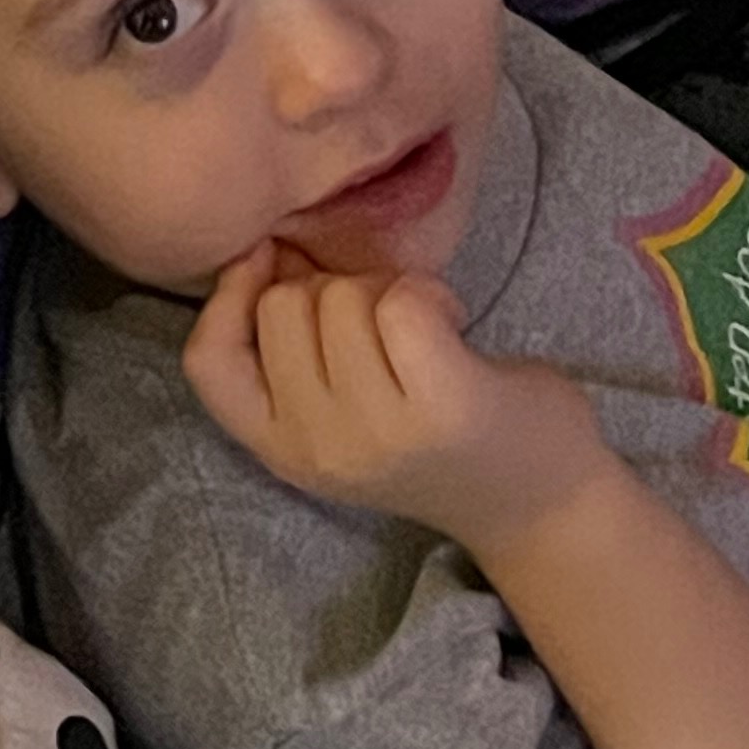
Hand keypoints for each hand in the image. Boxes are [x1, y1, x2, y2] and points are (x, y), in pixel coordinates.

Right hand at [183, 242, 602, 554]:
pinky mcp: (442, 406)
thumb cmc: (435, 435)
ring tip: (423, 331)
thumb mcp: (336, 413)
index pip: (207, 362)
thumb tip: (271, 247)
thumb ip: (293, 348)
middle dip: (332, 289)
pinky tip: (452, 320)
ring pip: (342, 297)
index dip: (228, 297)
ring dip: (387, 289)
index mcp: (282, 448)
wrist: (540, 500)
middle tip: (381, 326)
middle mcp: (320, 448)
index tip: (274, 264)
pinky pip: (402, 303)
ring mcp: (378, 432)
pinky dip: (428, 292)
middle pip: (284, 305)